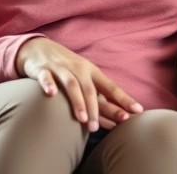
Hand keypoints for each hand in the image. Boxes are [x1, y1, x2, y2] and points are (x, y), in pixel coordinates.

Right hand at [16, 37, 143, 131]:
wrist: (39, 48)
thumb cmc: (68, 69)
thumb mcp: (85, 79)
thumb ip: (98, 98)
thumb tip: (116, 120)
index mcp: (92, 72)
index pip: (111, 87)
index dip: (124, 99)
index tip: (137, 111)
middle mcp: (79, 69)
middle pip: (91, 89)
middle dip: (96, 109)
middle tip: (97, 128)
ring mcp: (61, 68)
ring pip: (71, 85)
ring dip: (78, 102)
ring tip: (82, 119)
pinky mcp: (42, 69)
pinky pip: (46, 77)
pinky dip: (49, 84)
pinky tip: (52, 94)